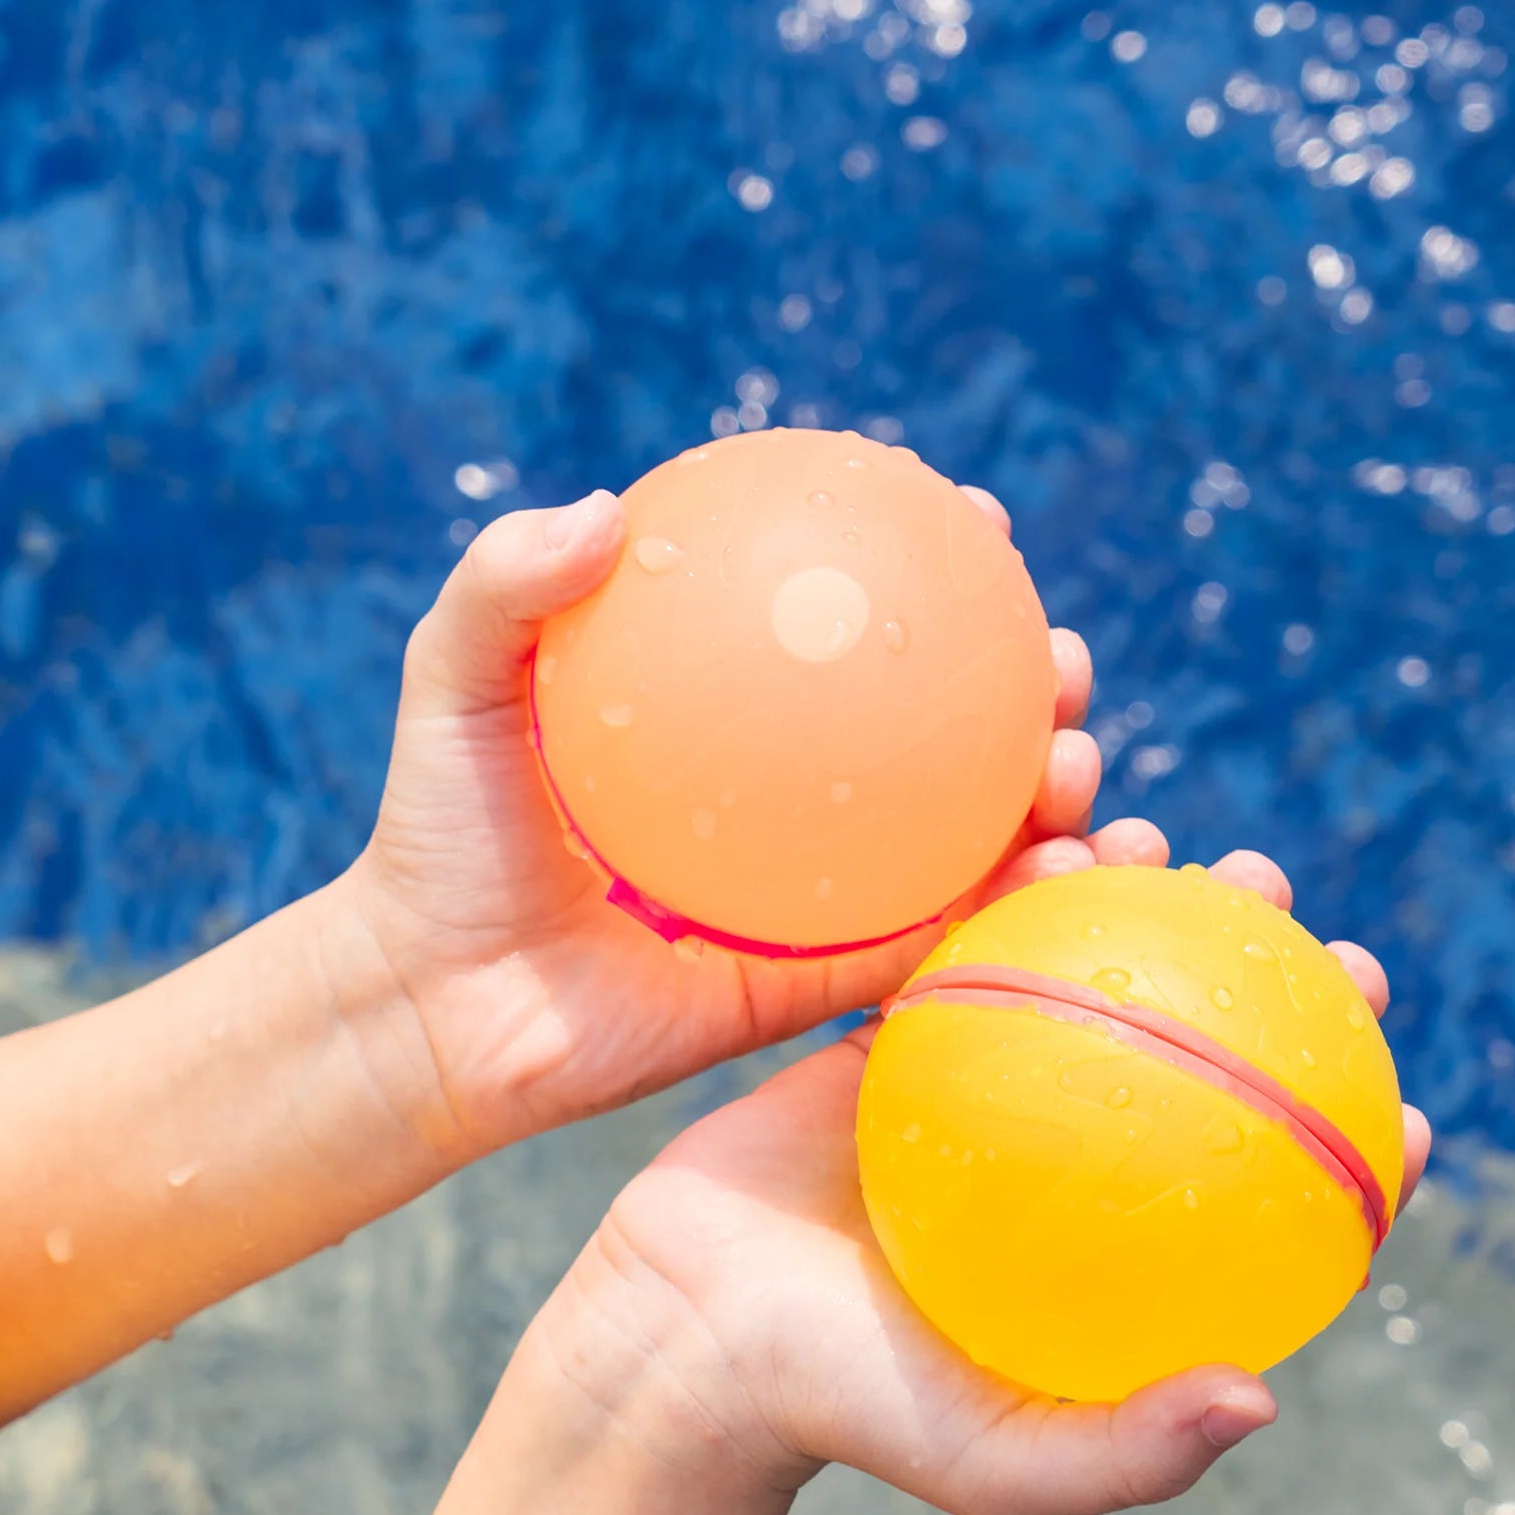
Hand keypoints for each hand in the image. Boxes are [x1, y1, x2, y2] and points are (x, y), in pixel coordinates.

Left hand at [337, 485, 1109, 1160]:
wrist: (435, 1005)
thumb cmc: (441, 840)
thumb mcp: (458, 688)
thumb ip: (507, 588)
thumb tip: (609, 509)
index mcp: (738, 718)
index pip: (858, 629)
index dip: (937, 572)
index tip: (982, 523)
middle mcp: (796, 800)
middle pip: (951, 729)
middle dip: (1037, 686)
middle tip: (1065, 660)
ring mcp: (822, 894)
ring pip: (971, 836)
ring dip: (1053, 799)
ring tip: (1079, 767)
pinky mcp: (823, 988)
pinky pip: (927, 944)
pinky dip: (1000, 911)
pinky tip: (1052, 877)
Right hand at [541, 853, 1433, 1514]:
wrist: (684, 1332)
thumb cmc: (843, 1408)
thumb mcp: (995, 1462)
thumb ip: (1122, 1453)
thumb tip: (1264, 1402)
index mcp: (1106, 1256)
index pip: (1253, 1203)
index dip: (1343, 1153)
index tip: (1404, 1117)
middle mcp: (1062, 1161)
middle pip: (1192, 1055)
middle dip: (1268, 984)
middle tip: (1316, 940)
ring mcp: (982, 1087)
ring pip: (1083, 970)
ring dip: (1143, 894)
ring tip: (1176, 848)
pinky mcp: (895, 1033)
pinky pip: (965, 937)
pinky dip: (1010, 882)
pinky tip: (1052, 835)